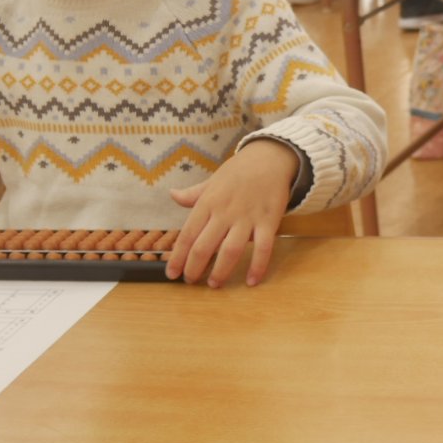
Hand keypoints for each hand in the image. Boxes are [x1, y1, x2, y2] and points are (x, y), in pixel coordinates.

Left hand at [163, 139, 298, 286]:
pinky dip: (257, 266)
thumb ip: (194, 194)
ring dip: (221, 271)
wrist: (270, 157)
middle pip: (204, 246)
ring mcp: (247, 217)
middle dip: (194, 268)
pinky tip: (252, 281)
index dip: (178, 257)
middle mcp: (224, 212)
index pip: (188, 234)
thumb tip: (173, 196)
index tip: (172, 274)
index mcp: (208, 203)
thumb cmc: (240, 171)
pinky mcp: (268, 221)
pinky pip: (263, 248)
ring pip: (230, 251)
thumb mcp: (213, 180)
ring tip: (214, 284)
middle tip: (191, 282)